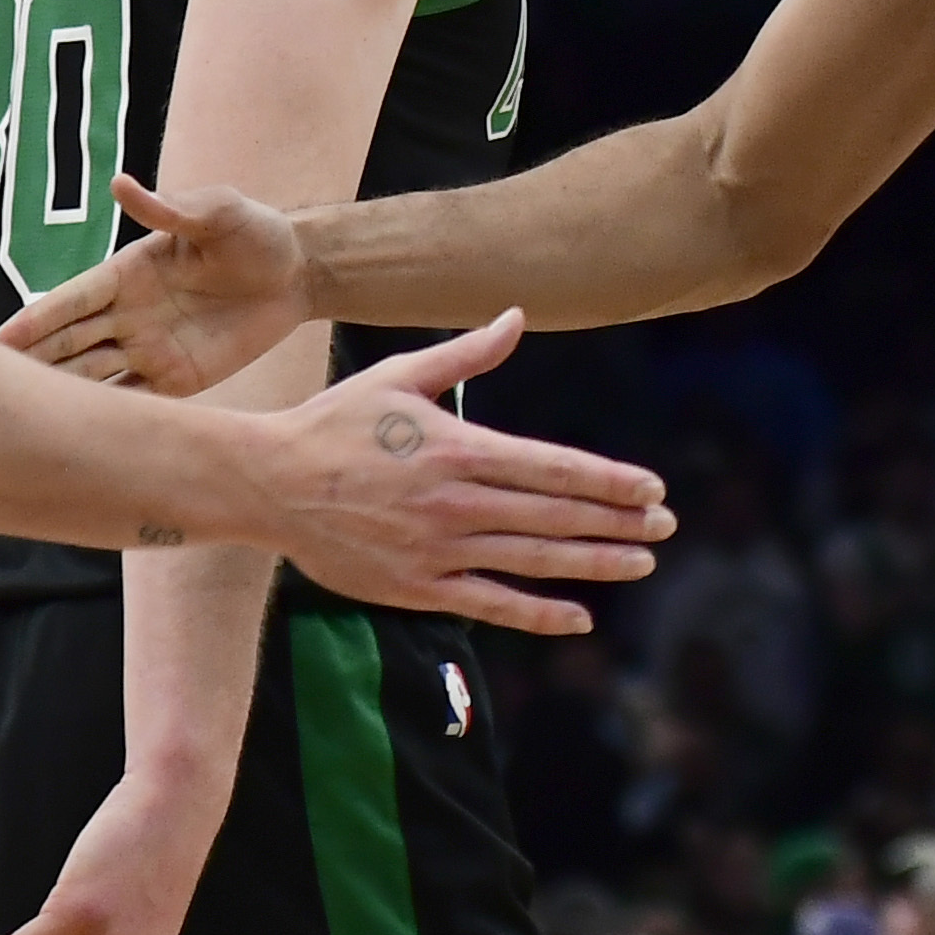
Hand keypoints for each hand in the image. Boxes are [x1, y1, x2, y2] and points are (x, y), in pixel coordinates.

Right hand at [7, 177, 312, 394]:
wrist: (298, 273)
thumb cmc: (255, 232)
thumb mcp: (218, 212)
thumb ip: (170, 209)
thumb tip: (120, 183)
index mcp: (126, 273)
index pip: (71, 300)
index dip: (37, 320)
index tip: (0, 340)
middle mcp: (127, 314)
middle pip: (69, 343)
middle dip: (33, 364)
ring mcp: (148, 349)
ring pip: (91, 377)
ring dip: (61, 396)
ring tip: (22, 421)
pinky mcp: (176, 379)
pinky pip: (134, 401)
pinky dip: (109, 419)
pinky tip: (81, 441)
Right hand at [245, 314, 670, 633]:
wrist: (267, 481)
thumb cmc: (335, 423)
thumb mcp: (401, 376)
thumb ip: (467, 355)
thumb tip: (516, 316)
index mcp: (458, 447)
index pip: (553, 468)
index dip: (609, 480)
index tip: (652, 488)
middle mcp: (456, 500)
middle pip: (555, 515)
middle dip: (617, 521)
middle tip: (666, 525)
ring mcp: (438, 548)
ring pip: (533, 560)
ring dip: (593, 562)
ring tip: (641, 562)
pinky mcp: (417, 586)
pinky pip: (490, 604)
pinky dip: (538, 614)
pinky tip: (579, 618)